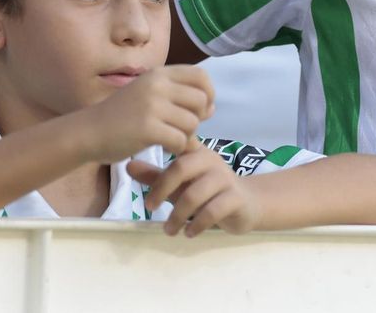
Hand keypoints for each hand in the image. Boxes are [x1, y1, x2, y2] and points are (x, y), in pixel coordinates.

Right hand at [79, 66, 214, 161]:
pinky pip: (180, 140)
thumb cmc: (120, 116)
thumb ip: (178, 97)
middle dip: (198, 118)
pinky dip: (177, 149)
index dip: (209, 93)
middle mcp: (157, 85)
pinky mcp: (148, 128)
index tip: (203, 109)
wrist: (88, 132)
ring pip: (192, 123)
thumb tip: (212, 107)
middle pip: (201, 100)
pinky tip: (165, 148)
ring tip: (171, 139)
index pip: (200, 76)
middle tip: (182, 129)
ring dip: (187, 136)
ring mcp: (152, 106)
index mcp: (158, 74)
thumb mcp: (148, 95)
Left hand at [129, 145, 260, 236]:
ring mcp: (225, 178)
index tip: (140, 159)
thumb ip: (155, 176)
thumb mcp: (180, 183)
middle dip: (161, 188)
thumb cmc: (208, 192)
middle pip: (181, 167)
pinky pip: (212, 211)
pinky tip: (189, 233)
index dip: (162, 145)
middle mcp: (211, 160)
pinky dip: (197, 225)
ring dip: (177, 215)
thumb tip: (128, 166)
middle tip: (148, 207)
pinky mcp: (235, 198)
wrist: (247, 205)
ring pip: (195, 194)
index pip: (177, 143)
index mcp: (196, 152)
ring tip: (168, 230)